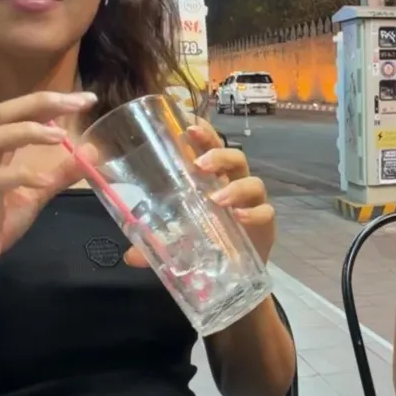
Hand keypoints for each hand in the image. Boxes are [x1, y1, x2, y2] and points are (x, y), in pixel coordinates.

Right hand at [0, 91, 99, 297]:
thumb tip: (91, 152)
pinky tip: (44, 182)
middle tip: (77, 103)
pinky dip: (20, 176)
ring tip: (60, 136)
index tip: (86, 99)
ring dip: (26, 132)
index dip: (51, 101)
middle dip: (40, 102)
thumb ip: (60, 174)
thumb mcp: (35, 196)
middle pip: (2, 113)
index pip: (19, 113)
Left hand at [123, 121, 274, 266]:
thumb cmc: (207, 240)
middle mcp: (234, 184)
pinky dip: (253, 213)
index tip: (189, 124)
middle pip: (234, 158)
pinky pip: (265, 212)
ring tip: (217, 198)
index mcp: (212, 179)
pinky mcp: (265, 224)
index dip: (204, 133)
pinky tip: (239, 217)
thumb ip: (155, 244)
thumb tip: (130, 256)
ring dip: (236, 187)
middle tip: (199, 163)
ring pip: (253, 181)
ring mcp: (252, 203)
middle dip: (218, 154)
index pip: (210, 148)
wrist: (235, 271)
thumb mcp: (176, 240)